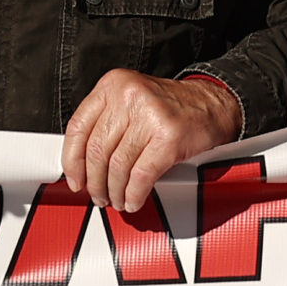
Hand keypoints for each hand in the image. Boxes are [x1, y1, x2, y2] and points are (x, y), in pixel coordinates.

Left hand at [60, 72, 242, 210]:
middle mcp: (129, 95)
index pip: (78, 127)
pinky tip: (134, 199)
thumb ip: (106, 124)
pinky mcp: (169, 137)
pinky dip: (134, 194)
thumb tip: (80, 166)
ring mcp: (150, 115)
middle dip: (95, 182)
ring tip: (118, 200)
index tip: (75, 180)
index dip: (72, 161)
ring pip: (118, 166)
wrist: (214, 105)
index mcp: (114, 85)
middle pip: (97, 150)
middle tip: (99, 196)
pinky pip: (141, 176)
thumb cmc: (170, 109)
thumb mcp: (132, 103)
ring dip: (115, 191)